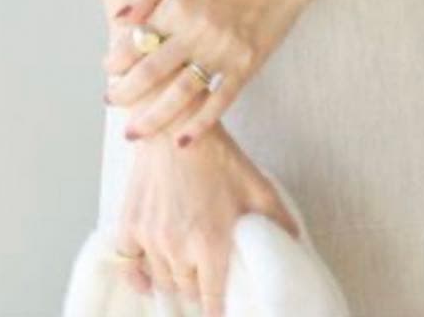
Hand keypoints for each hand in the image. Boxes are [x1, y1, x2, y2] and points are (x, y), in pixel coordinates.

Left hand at [103, 0, 321, 145]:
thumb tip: (118, 19)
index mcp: (180, 6)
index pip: (137, 41)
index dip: (117, 59)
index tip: (109, 70)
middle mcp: (198, 31)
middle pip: (152, 72)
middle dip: (125, 93)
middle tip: (111, 103)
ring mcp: (223, 52)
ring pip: (182, 94)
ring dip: (154, 117)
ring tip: (134, 132)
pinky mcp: (246, 66)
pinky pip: (220, 101)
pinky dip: (200, 123)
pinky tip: (182, 140)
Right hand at [114, 122, 299, 316]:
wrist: (176, 126)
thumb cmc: (218, 156)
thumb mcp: (257, 186)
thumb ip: (277, 220)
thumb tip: (294, 244)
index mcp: (210, 243)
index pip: (212, 302)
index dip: (218, 313)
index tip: (222, 313)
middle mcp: (177, 247)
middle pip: (186, 293)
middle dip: (197, 293)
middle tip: (206, 285)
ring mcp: (150, 238)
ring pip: (160, 281)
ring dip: (173, 282)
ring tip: (185, 276)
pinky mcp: (129, 225)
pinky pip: (129, 265)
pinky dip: (138, 275)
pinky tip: (148, 278)